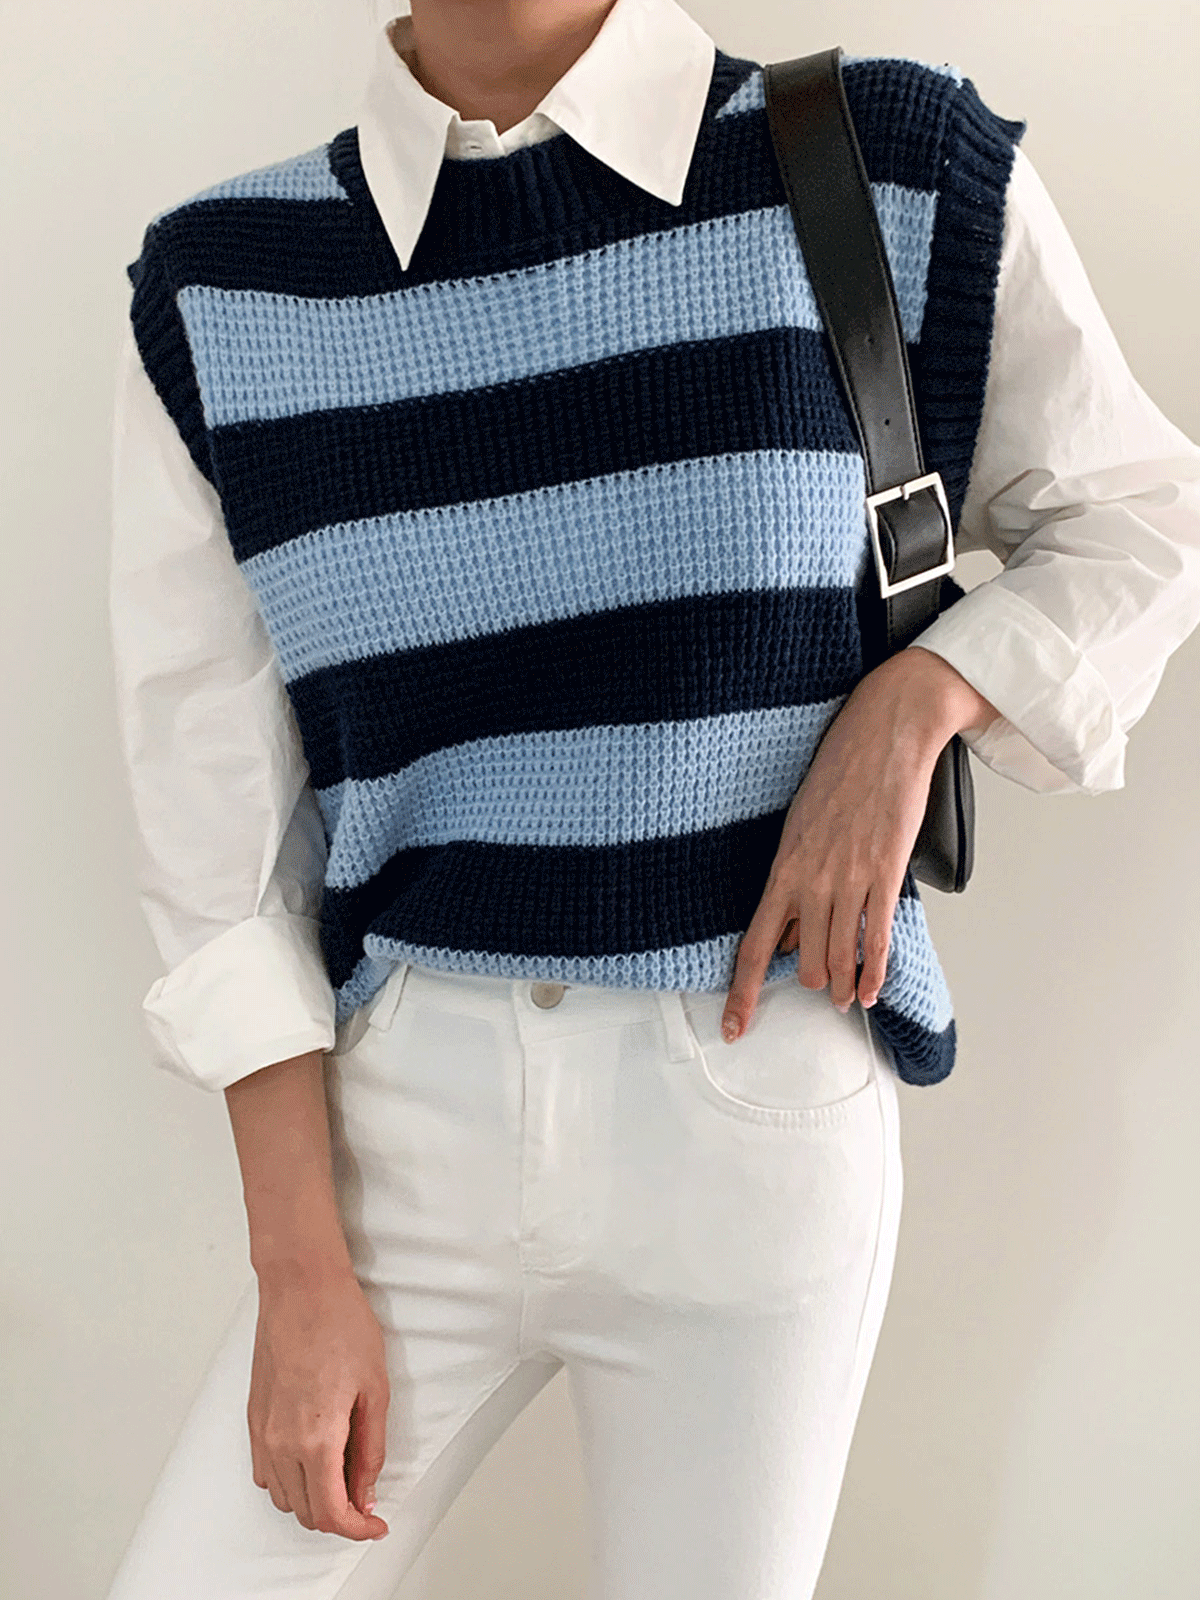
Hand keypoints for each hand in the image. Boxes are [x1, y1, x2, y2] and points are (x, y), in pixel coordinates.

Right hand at [248, 1258, 391, 1541]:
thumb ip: (371, 1448)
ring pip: (282, 1497)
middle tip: (366, 1502)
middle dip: (338, 1517)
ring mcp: (262, 1431)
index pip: (331, 1512)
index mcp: (316, 1437)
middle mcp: (281, 1441)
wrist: (301, 1286)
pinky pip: (264, 1471)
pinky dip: (288, 1481)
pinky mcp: (253, 1417)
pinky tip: (312, 1460)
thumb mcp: (375, 1389)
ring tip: (342, 1478)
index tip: (376, 1524)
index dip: (357, 1529)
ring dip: (311, 1501)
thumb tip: (367, 1492)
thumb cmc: (341, 1324)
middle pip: (304, 1512)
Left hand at [721, 648, 998, 1041]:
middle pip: (804, 959)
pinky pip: (876, 937)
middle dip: (811, 983)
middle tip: (819, 992)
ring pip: (840, 955)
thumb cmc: (840, 772)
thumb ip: (795, 880)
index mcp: (783, 866)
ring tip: (844, 1000)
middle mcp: (811, 878)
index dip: (743, 992)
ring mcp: (850, 877)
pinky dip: (874, 971)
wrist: (885, 732)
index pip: (756, 944)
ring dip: (841, 985)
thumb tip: (792, 929)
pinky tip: (871, 991)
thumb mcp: (800, 825)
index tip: (734, 1026)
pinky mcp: (886, 871)